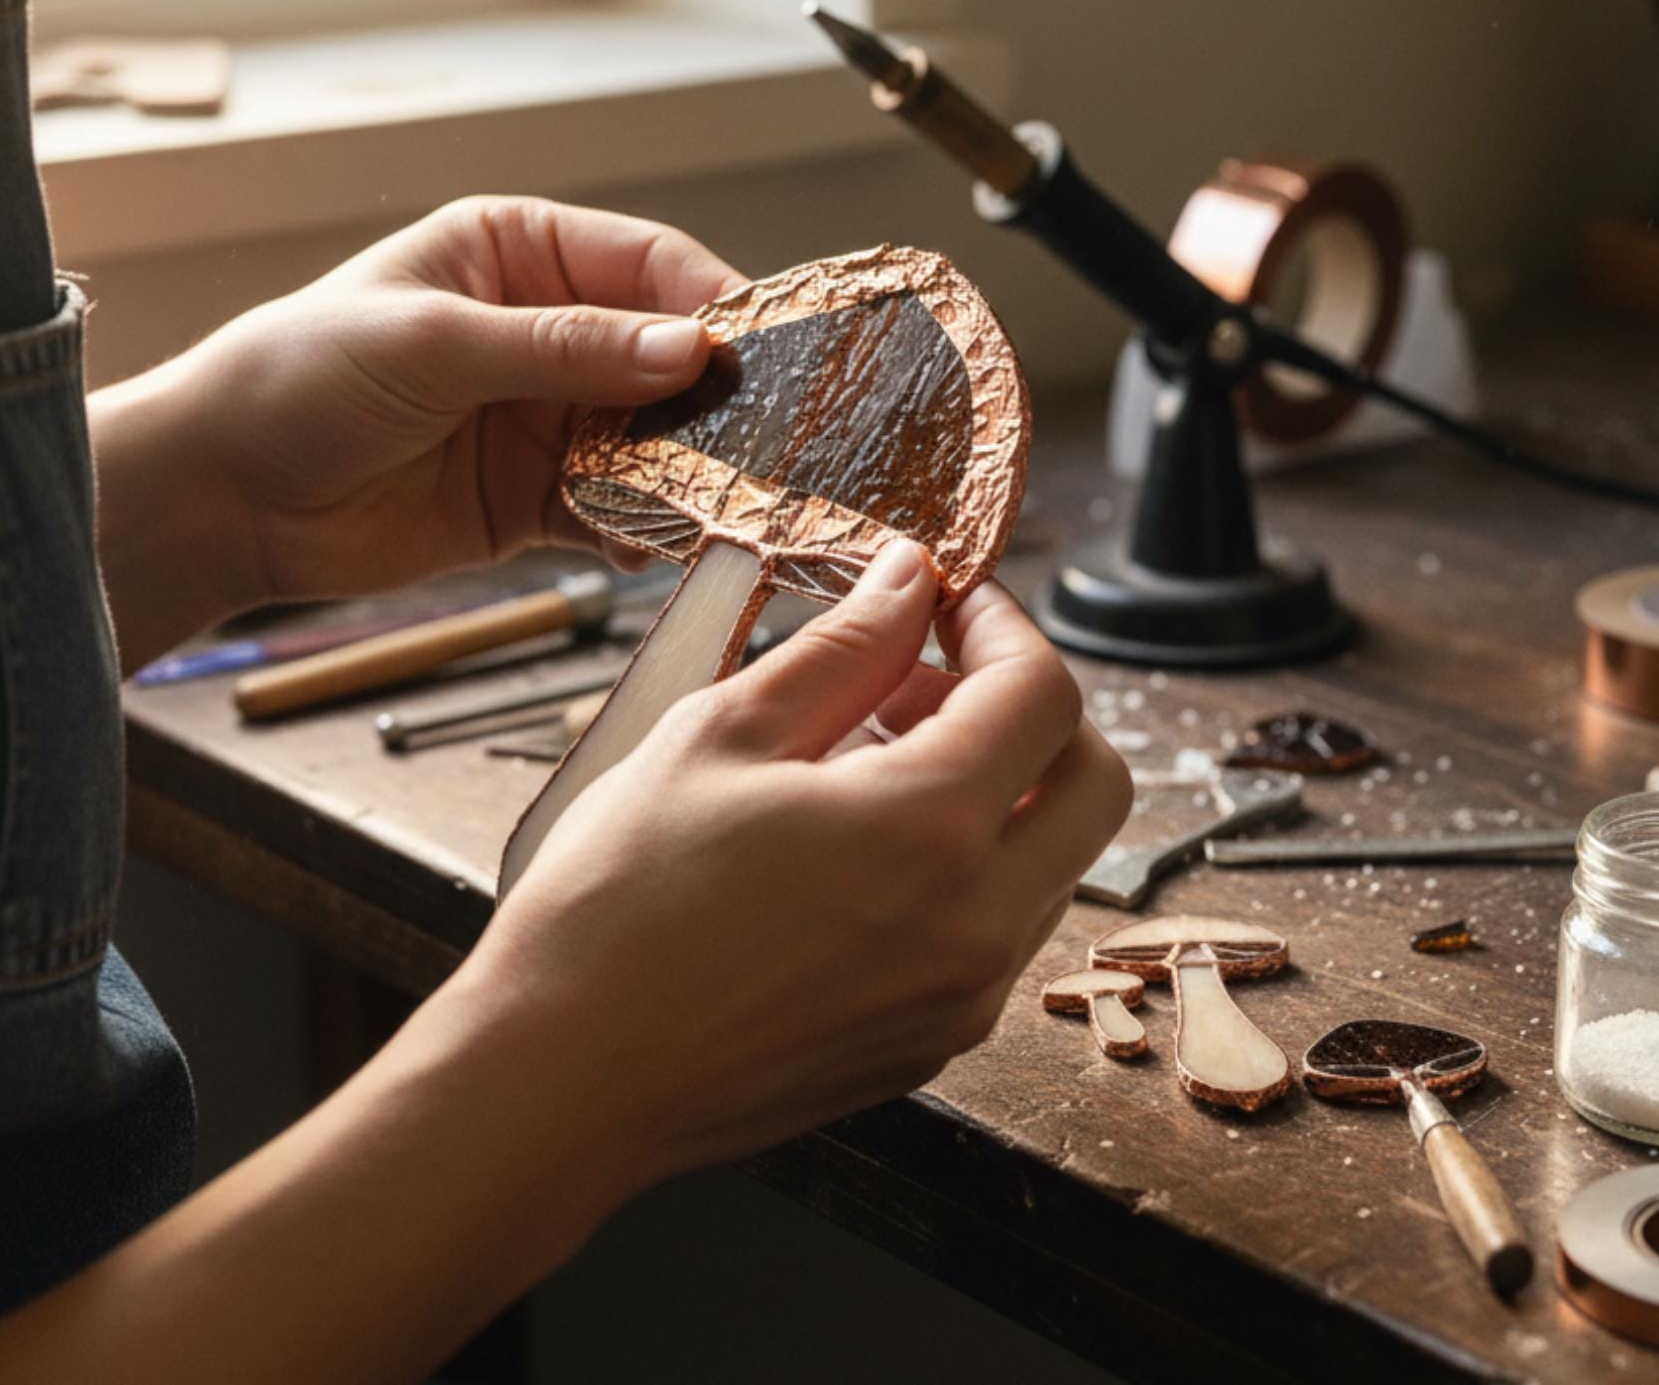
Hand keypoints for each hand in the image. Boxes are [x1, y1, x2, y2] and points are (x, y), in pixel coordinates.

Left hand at [151, 198, 741, 608]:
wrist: (218, 498)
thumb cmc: (294, 379)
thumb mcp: (433, 344)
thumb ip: (564, 349)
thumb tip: (688, 349)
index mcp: (516, 253)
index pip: (644, 264)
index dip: (707, 302)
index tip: (752, 349)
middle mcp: (544, 330)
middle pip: (662, 354)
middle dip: (709, 395)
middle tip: (763, 434)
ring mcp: (543, 418)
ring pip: (649, 436)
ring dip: (685, 467)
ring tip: (723, 498)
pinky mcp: (533, 498)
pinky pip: (614, 508)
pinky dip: (642, 526)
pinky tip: (658, 541)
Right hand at [472, 541, 1131, 1190]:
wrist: (563, 1078)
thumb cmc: (619, 905)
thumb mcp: (724, 733)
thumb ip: (844, 647)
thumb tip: (909, 580)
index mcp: (928, 831)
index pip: (1045, 695)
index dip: (1001, 625)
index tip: (944, 600)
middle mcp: (976, 926)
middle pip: (1095, 783)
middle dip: (1031, 706)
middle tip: (924, 677)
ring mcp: (961, 999)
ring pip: (1052, 860)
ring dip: (998, 787)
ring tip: (866, 759)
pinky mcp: (929, 1044)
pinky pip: (998, 930)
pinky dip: (965, 865)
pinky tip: (856, 845)